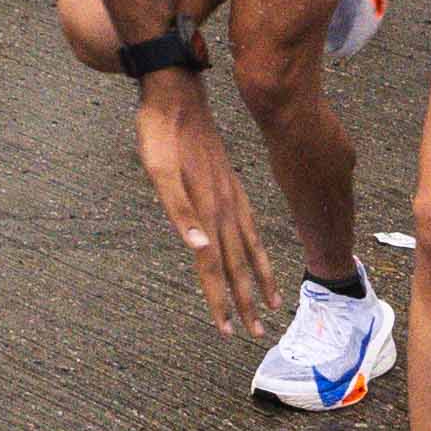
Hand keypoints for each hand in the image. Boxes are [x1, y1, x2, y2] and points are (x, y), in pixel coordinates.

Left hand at [126, 72, 279, 320]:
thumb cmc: (160, 133)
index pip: (214, 265)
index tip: (228, 329)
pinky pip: (250, 228)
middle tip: (254, 334)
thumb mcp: (158, 170)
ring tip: (272, 306)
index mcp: (207, 208)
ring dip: (259, 281)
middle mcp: (224, 207)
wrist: (177, 95)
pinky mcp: (231, 186)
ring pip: (249, 249)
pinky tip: (259, 256)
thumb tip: (198, 248)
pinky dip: (258, 250)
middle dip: (244, 302)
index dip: (220, 299)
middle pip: (236, 265)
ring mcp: (231, 196)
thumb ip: (178, 210)